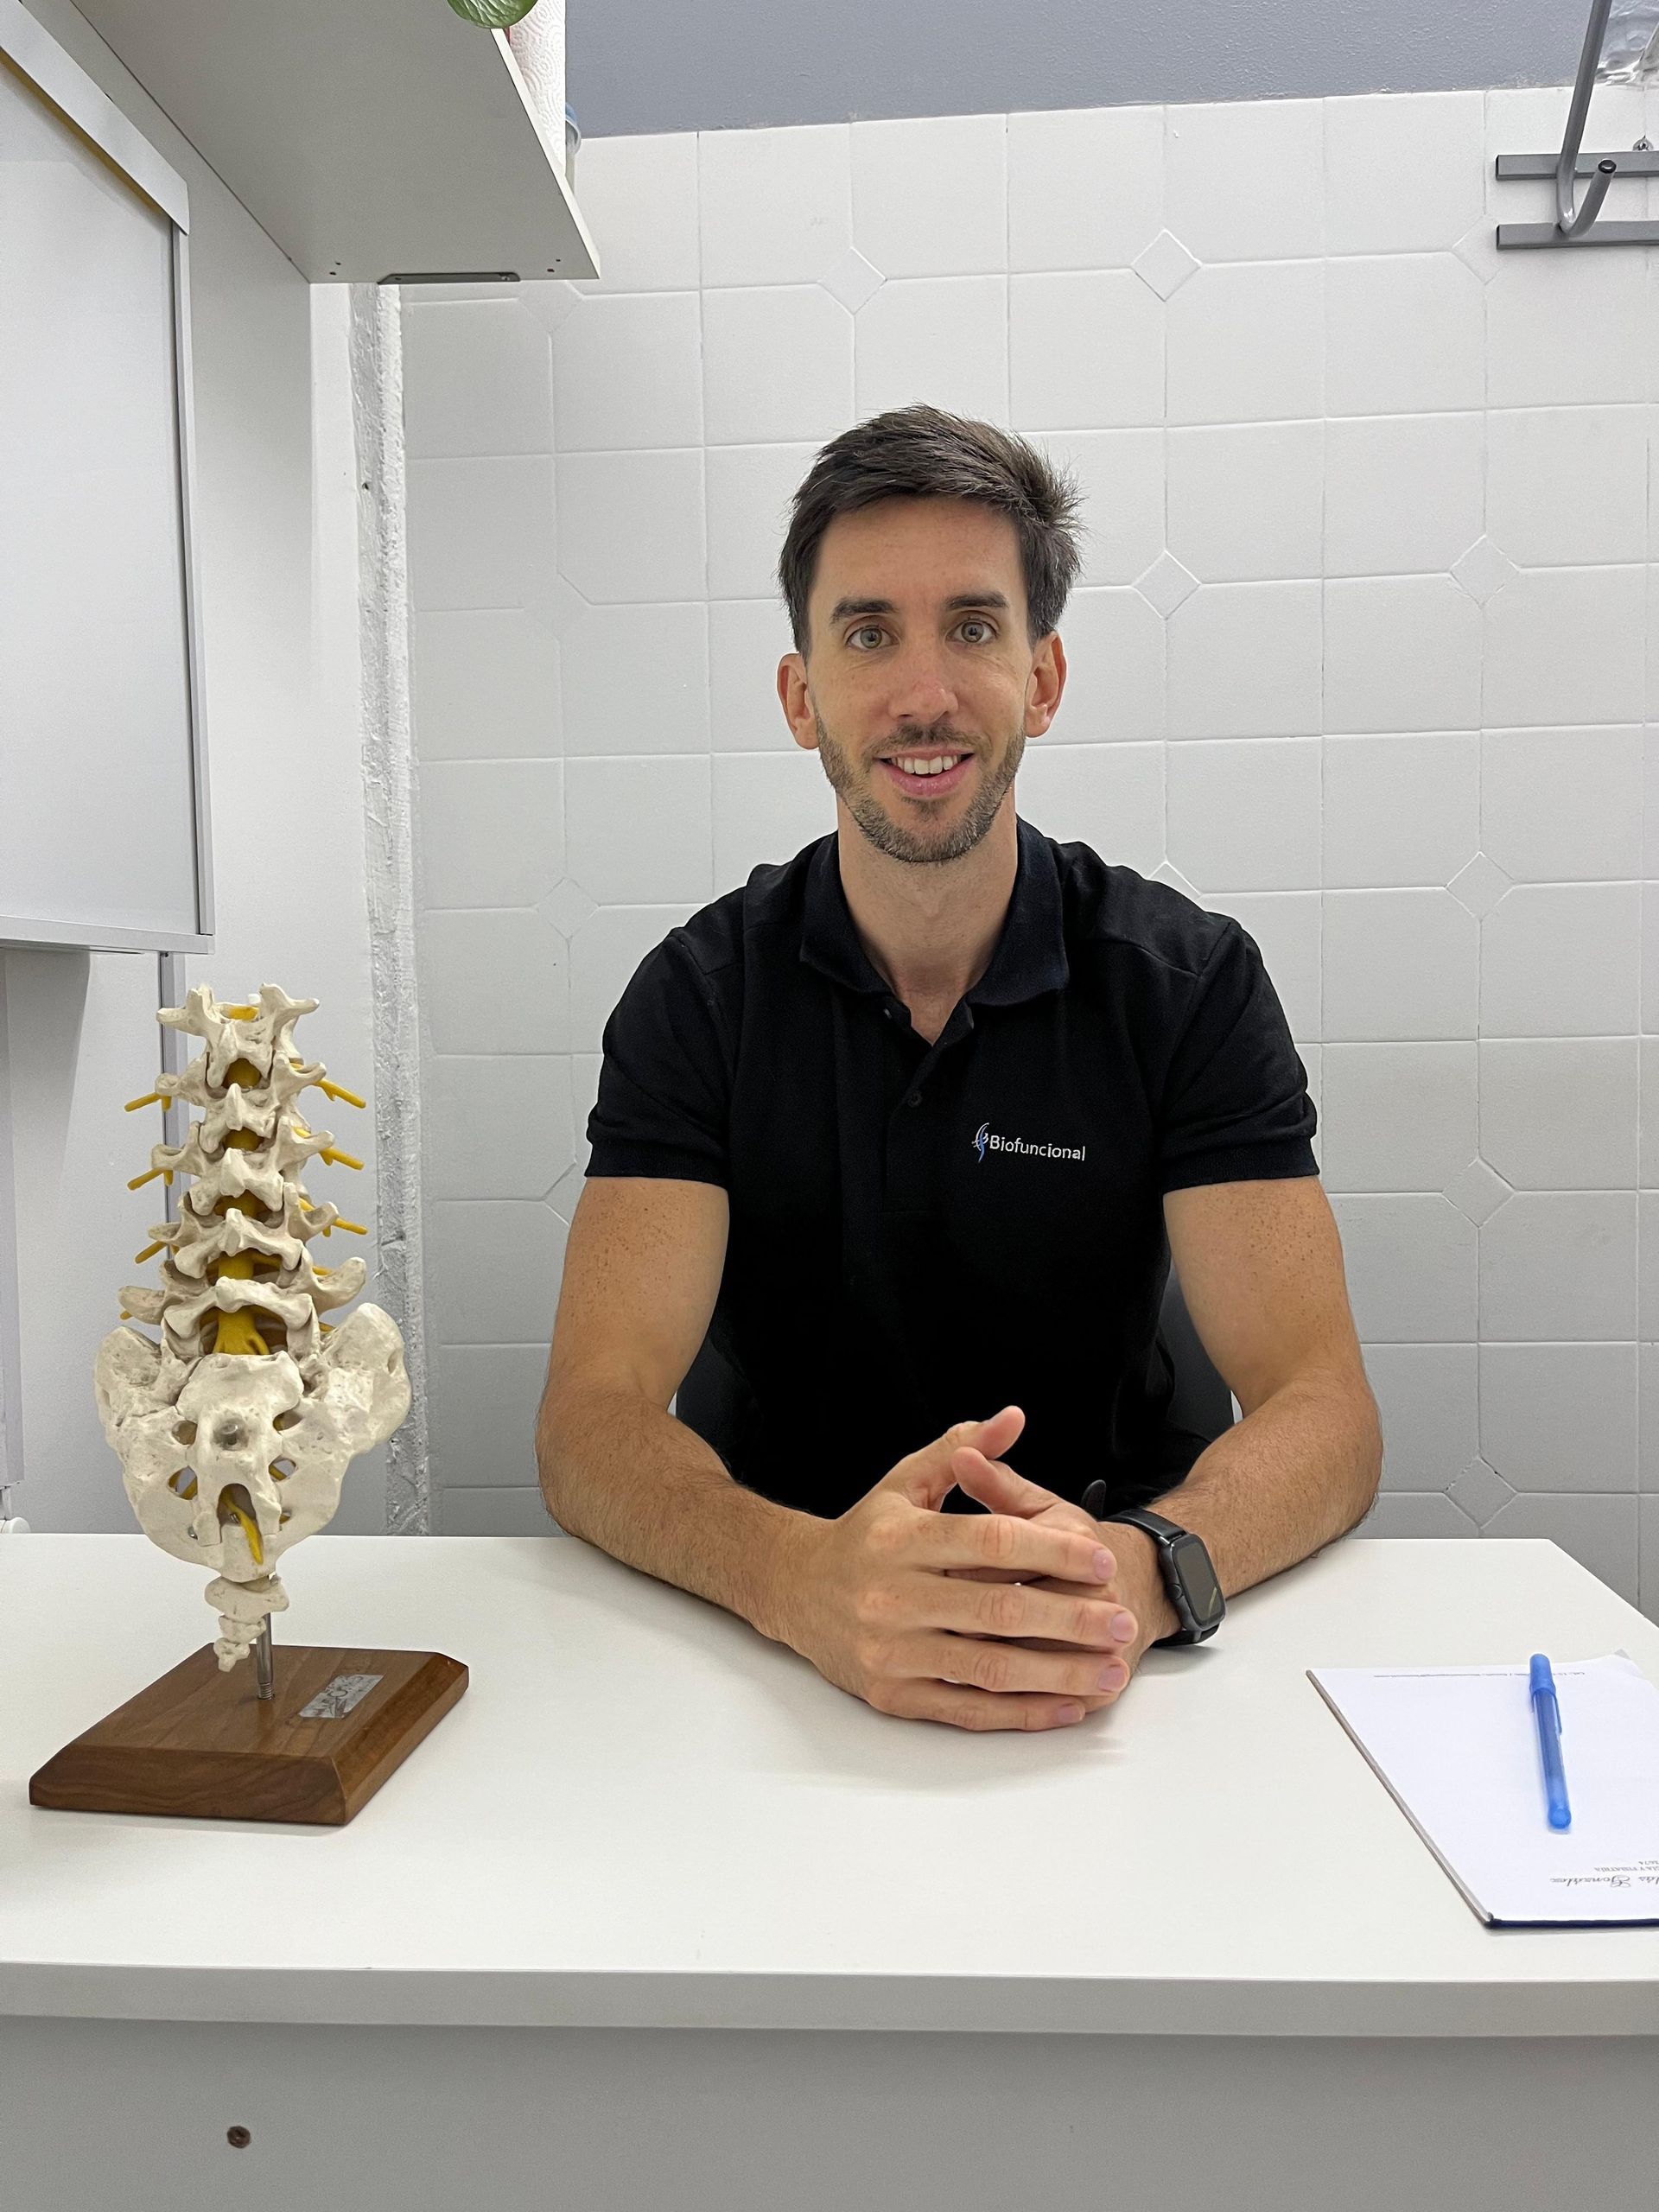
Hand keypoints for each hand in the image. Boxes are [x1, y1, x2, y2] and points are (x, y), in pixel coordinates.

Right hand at [778, 1408, 1141, 1731]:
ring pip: (989, 1669)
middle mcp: (892, 1595)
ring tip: (1112, 1669)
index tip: (1101, 1560)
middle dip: (1072, 1619)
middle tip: (1124, 1622)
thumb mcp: (905, 1482)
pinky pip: (967, 1710)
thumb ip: (961, 1449)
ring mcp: (891, 1651)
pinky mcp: (891, 1695)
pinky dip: (1021, 1714)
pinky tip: (1065, 1706)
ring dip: (1059, 1673)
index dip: (1052, 1551)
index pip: (991, 1542)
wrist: (794, 1591)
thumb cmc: (864, 1535)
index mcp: (900, 1537)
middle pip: (999, 1610)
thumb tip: (1013, 1418)